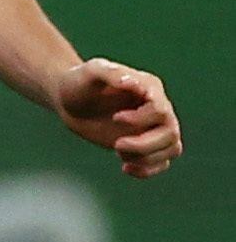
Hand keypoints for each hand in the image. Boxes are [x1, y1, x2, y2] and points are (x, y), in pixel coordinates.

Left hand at [54, 57, 179, 178]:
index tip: (116, 118)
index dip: (141, 119)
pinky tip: (126, 167)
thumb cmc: (79, 82)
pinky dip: (148, 170)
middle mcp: (157, 108)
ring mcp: (152, 127)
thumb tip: (132, 83)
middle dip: (144, 145)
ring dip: (147, 158)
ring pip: (172, 149)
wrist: (69, 100)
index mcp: (149, 88)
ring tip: (118, 151)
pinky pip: (163, 162)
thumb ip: (111, 73)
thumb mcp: (91, 72)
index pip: (161, 110)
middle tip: (116, 144)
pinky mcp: (144, 144)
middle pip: (171, 133)